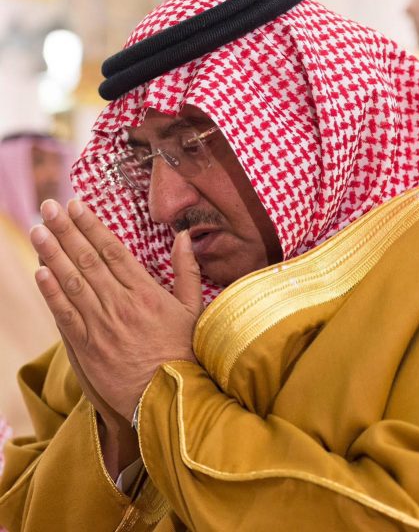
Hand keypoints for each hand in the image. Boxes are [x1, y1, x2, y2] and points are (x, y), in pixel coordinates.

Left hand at [30, 199, 201, 422]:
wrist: (169, 399)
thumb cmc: (184, 353)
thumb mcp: (194, 309)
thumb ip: (187, 271)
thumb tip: (182, 237)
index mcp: (145, 292)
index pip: (112, 250)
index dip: (91, 225)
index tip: (76, 205)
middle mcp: (120, 304)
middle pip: (87, 260)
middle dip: (65, 231)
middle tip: (48, 207)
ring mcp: (101, 326)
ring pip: (72, 282)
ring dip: (52, 254)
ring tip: (38, 231)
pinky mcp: (88, 348)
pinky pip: (65, 315)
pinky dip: (51, 293)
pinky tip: (39, 272)